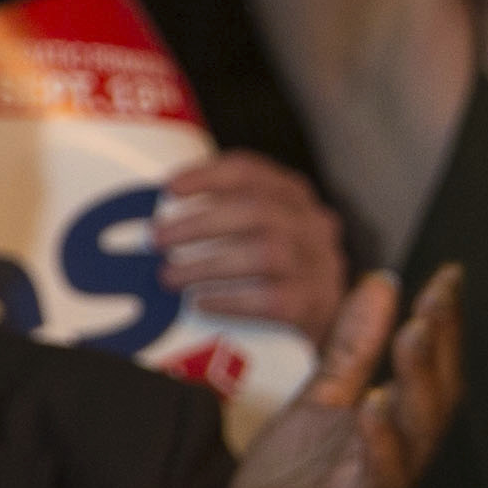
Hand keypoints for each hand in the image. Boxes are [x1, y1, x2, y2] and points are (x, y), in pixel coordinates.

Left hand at [153, 150, 350, 337]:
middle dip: (200, 223)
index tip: (170, 188)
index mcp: (293, 195)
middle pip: (257, 211)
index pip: (251, 172)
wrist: (328, 315)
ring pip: (266, 254)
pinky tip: (201, 303)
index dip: (208, 176)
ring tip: (170, 277)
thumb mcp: (261, 228)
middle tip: (159, 240)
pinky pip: (272, 299)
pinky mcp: (314, 303)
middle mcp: (311, 223)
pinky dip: (231, 300)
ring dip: (208, 265)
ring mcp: (318, 263)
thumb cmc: (276, 266)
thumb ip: (225, 214)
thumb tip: (159, 220)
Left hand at [210, 262, 464, 487]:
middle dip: (439, 346)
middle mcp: (394, 459)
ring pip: (411, 438)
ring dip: (415, 385)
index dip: (445, 324)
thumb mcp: (319, 401)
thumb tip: (384, 281)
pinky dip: (376, 446)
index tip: (449, 274)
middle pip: (433, 400)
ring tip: (414, 334)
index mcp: (393, 428)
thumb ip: (352, 349)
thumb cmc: (292, 483)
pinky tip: (371, 407)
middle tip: (438, 296)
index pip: (433, 371)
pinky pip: (368, 484)